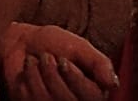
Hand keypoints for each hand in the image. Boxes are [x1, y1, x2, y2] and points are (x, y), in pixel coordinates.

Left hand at [0, 23, 115, 100]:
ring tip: (35, 61)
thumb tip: (114, 85)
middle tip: (46, 57)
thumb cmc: (54, 44)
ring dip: (37, 74)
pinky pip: (29, 99)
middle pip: (67, 100)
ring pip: (46, 100)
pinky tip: (27, 71)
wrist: (23, 42)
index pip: (91, 97)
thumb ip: (99, 64)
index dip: (74, 78)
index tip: (63, 60)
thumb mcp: (80, 47)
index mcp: (93, 91)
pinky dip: (26, 79)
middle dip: (52, 73)